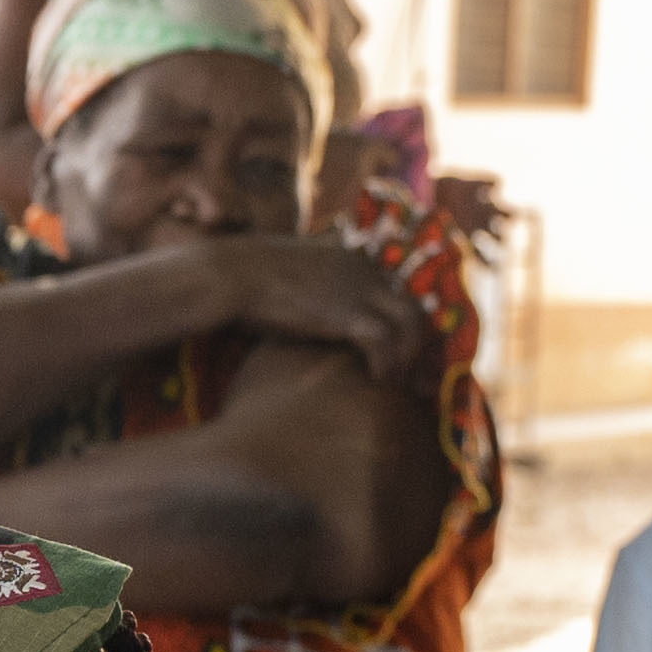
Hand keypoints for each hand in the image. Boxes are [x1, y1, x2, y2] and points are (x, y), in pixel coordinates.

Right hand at [175, 236, 434, 387]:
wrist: (229, 274)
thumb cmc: (245, 283)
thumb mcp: (289, 281)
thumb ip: (310, 295)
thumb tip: (306, 319)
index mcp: (354, 260)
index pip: (399, 294)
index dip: (406, 330)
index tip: (407, 360)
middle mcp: (365, 270)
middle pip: (415, 310)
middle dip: (422, 350)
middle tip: (420, 384)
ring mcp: (359, 289)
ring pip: (411, 326)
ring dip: (409, 362)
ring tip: (400, 390)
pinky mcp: (346, 312)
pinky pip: (385, 342)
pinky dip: (388, 367)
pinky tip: (379, 386)